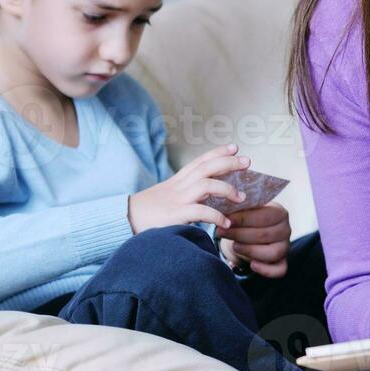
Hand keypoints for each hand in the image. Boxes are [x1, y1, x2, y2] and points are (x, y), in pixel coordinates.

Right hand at [128, 144, 248, 233]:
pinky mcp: (175, 216)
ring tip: (241, 198)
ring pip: (207, 185)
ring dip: (227, 189)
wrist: (121, 222)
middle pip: (207, 167)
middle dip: (229, 162)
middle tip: (247, 162)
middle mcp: (178, 186)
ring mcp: (177, 200)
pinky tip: (226, 223)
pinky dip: (217, 217)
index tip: (235, 147)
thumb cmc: (145, 212)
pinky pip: (201, 212)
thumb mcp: (164, 196)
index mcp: (176, 181)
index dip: (218, 152)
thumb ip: (182, 193)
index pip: (199, 161)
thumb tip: (203, 197)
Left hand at [216, 203, 290, 277]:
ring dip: (250, 250)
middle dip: (240, 234)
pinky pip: (279, 270)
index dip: (244, 219)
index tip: (227, 220)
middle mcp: (285, 230)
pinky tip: (252, 265)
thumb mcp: (246, 211)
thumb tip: (225, 213)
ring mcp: (285, 247)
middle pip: (265, 235)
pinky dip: (266, 269)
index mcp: (280, 213)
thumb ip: (239, 210)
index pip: (264, 216)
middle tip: (222, 232)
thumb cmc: (248, 220)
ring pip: (273, 253)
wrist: (253, 232)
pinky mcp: (282, 262)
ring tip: (234, 246)